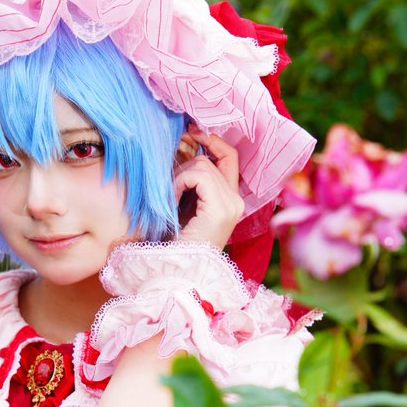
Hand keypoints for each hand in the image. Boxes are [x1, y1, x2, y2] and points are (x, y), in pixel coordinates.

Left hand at [174, 126, 243, 248]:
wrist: (178, 274)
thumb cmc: (176, 243)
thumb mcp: (185, 207)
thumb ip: (190, 183)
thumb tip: (181, 148)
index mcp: (231, 201)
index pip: (229, 157)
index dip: (212, 141)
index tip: (191, 132)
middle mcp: (236, 201)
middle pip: (214, 158)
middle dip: (190, 159)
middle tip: (171, 169)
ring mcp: (231, 204)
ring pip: (203, 165)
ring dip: (180, 177)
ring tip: (170, 199)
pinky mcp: (220, 209)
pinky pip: (198, 176)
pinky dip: (179, 184)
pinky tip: (172, 202)